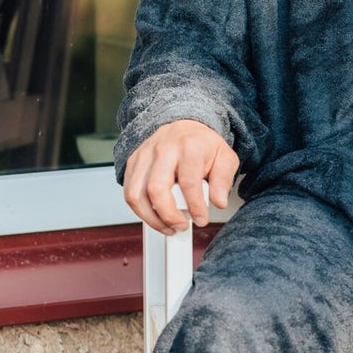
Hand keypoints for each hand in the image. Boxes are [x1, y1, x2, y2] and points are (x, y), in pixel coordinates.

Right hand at [122, 119, 238, 236]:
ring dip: (150, 218)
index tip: (201, 220)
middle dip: (169, 215)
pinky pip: (129, 192)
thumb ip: (223, 180)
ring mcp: (144, 156)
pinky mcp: (133, 163)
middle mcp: (163, 150)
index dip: (195, 207)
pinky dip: (139, 210)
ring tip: (167, 226)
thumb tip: (219, 202)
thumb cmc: (202, 144)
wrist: (183, 125)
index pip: (188, 182)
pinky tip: (154, 216)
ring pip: (136, 194)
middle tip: (181, 226)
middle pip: (157, 189)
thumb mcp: (224, 158)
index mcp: (189, 146)